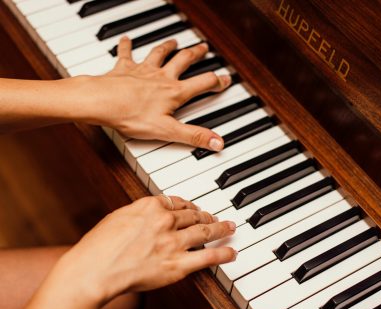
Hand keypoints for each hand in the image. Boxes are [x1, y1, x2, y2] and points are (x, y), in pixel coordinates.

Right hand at [58, 195, 236, 302]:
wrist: (94, 270)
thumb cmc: (99, 247)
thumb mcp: (118, 218)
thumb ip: (139, 214)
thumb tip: (149, 214)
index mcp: (150, 206)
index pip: (177, 202)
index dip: (189, 205)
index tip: (193, 208)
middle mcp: (166, 221)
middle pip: (194, 215)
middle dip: (207, 215)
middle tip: (215, 217)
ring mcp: (174, 242)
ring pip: (205, 231)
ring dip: (221, 228)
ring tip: (230, 227)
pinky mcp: (178, 264)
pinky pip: (208, 257)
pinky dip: (223, 254)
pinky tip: (232, 252)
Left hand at [86, 37, 230, 150]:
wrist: (101, 102)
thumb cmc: (131, 115)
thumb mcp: (167, 131)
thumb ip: (194, 136)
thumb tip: (217, 142)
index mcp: (174, 92)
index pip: (202, 84)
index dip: (217, 81)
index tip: (225, 79)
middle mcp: (161, 77)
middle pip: (183, 61)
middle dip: (196, 54)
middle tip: (203, 48)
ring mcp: (143, 70)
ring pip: (159, 54)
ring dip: (168, 46)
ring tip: (174, 41)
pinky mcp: (124, 68)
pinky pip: (126, 53)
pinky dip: (127, 45)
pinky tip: (126, 39)